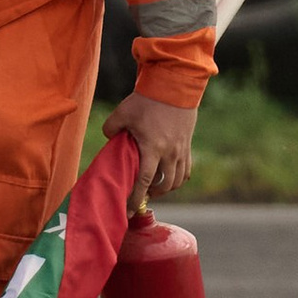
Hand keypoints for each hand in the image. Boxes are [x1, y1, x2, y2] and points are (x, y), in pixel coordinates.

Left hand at [101, 87, 198, 207]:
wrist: (174, 86)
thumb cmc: (147, 100)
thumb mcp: (122, 112)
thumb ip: (111, 128)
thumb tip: (109, 139)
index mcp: (152, 148)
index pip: (143, 181)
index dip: (136, 198)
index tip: (129, 210)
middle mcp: (169, 154)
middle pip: (163, 186)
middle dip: (151, 195)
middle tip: (140, 197)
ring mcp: (181, 151)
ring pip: (177, 181)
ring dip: (165, 189)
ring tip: (153, 187)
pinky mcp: (187, 146)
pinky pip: (185, 171)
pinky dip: (177, 179)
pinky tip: (168, 177)